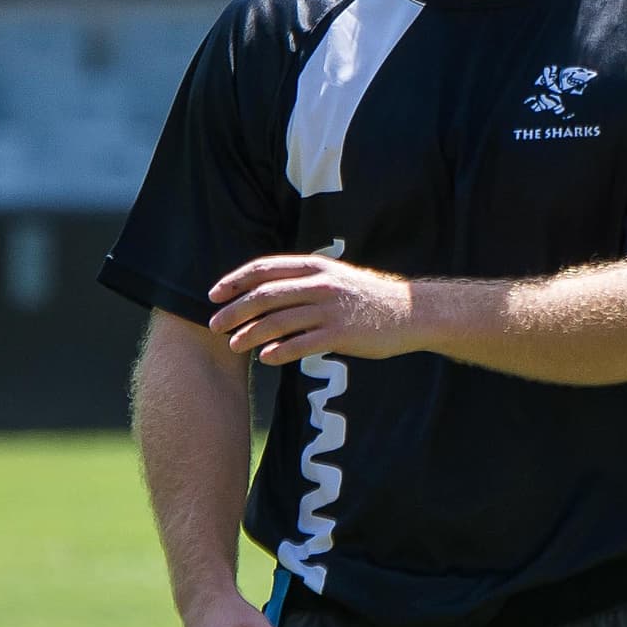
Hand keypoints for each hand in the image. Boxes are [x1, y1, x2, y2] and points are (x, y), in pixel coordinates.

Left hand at [208, 253, 415, 365]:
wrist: (411, 312)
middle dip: (235, 310)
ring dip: (250, 334)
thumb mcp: (335, 278)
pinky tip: (264, 358)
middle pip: (265, 295)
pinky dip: (280, 351)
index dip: (234, 280)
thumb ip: (304, 282)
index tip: (214, 295)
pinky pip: (302, 344)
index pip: (264, 268)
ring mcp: (330, 309)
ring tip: (233, 345)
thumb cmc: (368, 298)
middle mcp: (319, 284)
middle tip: (214, 325)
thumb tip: (264, 294)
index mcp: (315, 267)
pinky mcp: (341, 334)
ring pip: (278, 321)